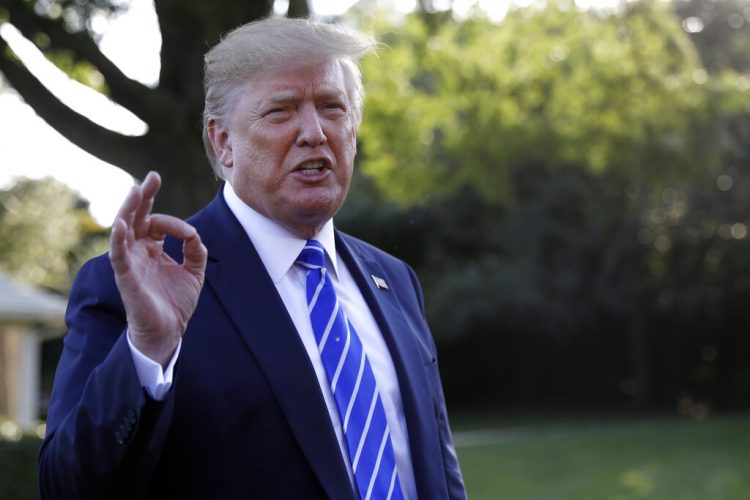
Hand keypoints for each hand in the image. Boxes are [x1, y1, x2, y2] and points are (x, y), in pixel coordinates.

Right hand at [109, 172, 206, 366]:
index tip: (189, 234)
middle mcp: (139, 252)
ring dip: (129, 210)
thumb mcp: (195, 272)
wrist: (169, 331)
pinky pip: (118, 256)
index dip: (171, 220)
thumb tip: (194, 233)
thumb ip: (196, 250)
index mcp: (154, 249)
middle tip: (151, 177)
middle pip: (136, 218)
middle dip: (143, 197)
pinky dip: (118, 240)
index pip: (156, 222)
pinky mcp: (126, 277)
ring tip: (135, 191)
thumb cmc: (176, 302)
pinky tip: (121, 224)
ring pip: (124, 230)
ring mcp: (130, 262)